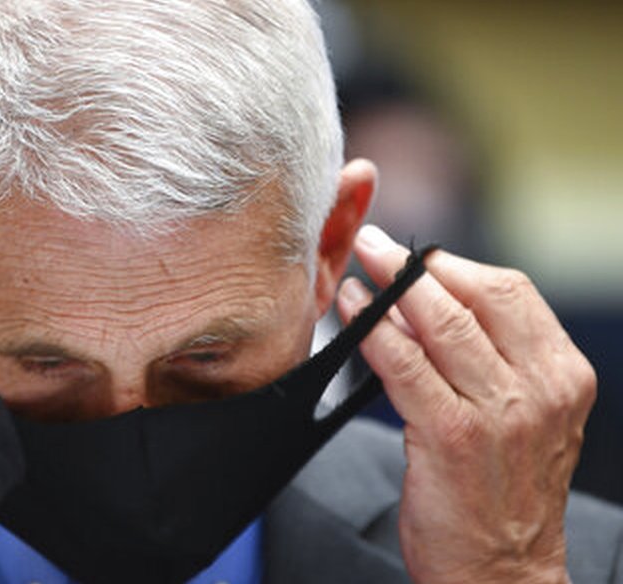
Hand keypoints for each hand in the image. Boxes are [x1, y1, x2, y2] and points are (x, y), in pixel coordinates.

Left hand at [336, 226, 594, 583]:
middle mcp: (538, 389)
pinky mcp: (451, 437)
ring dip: (390, 288)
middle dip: (417, 264)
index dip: (456, 266)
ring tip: (357, 267)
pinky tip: (351, 313)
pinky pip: (405, 366)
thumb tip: (419, 306)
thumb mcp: (518, 417)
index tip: (416, 256)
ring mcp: (499, 413)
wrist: (501, 573)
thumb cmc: (501, 492)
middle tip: (375, 245)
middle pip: (477, 297)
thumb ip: (485, 360)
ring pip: (441, 325)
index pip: (511, 293)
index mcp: (561, 375)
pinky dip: (373, 332)